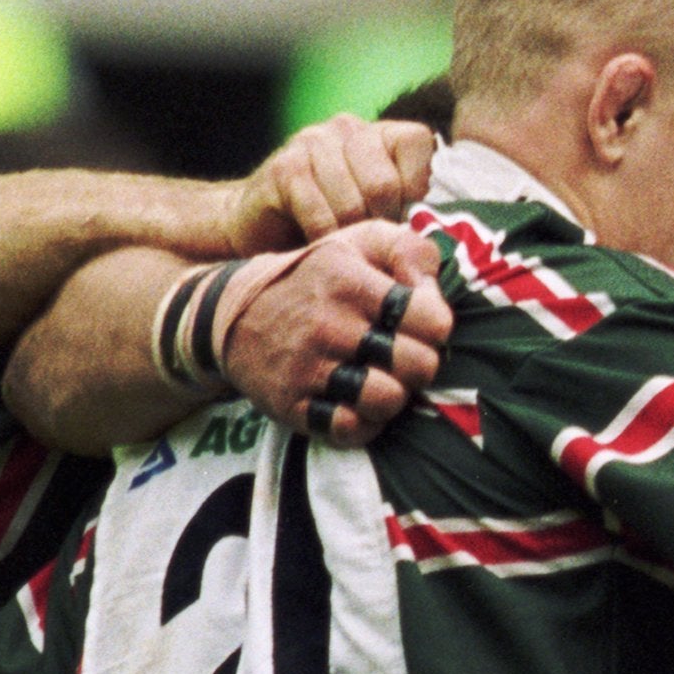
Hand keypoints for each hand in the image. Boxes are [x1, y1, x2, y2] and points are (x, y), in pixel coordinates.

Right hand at [223, 221, 454, 448]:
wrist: (236, 312)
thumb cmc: (317, 277)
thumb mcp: (358, 243)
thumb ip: (409, 251)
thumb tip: (433, 292)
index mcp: (350, 283)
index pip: (431, 318)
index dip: (436, 326)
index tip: (420, 324)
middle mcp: (328, 326)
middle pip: (418, 365)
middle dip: (421, 364)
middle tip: (402, 357)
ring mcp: (307, 368)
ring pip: (387, 401)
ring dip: (393, 395)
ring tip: (380, 380)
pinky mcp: (292, 404)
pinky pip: (350, 430)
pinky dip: (363, 423)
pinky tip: (356, 403)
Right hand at [227, 116, 440, 250]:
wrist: (261, 223)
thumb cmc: (331, 223)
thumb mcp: (378, 213)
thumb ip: (408, 210)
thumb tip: (436, 238)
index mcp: (378, 133)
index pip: (418, 142)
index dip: (413, 190)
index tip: (396, 216)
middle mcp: (346, 128)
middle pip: (383, 184)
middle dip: (378, 224)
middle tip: (364, 242)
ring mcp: (312, 142)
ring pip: (351, 203)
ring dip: (348, 237)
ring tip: (342, 246)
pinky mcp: (283, 168)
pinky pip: (319, 215)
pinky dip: (321, 241)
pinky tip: (317, 247)